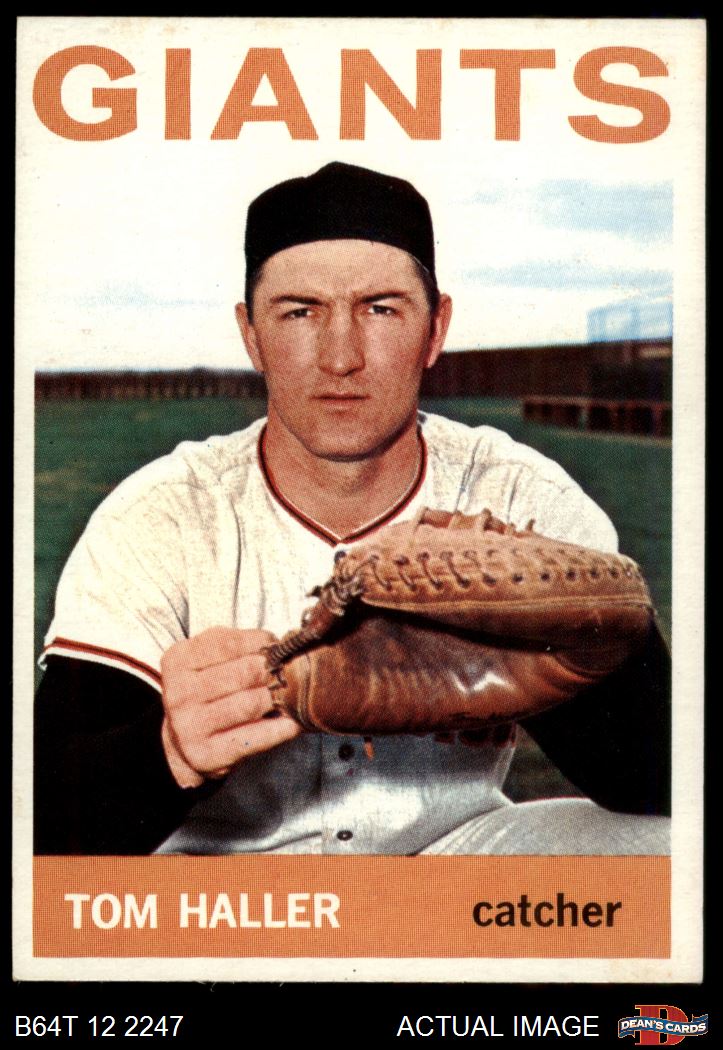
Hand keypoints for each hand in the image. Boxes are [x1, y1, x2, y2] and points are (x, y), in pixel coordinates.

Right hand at [160, 627, 302, 786]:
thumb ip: (238, 645)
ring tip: (292, 693)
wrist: (181, 740)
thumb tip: (280, 646)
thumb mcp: (209, 659)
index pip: (229, 643)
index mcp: (178, 661)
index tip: (277, 648)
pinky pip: (254, 738)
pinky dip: (280, 729)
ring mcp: (190, 726)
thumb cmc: (205, 690)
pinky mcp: (206, 755)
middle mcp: (180, 693)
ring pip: (251, 704)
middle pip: (245, 673)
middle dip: (274, 671)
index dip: (262, 643)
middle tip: (291, 672)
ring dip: (279, 697)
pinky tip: (293, 722)